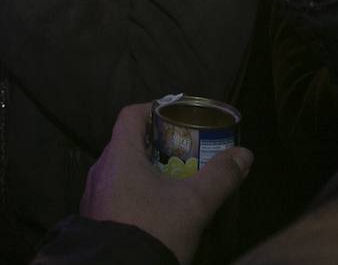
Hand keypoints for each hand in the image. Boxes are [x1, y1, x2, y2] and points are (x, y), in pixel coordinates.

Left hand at [80, 103, 251, 264]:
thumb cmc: (154, 229)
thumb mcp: (195, 203)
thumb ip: (220, 176)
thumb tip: (244, 154)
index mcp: (120, 155)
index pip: (131, 114)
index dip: (153, 108)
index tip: (176, 114)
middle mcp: (101, 170)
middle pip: (128, 142)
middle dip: (156, 142)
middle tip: (182, 149)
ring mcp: (94, 195)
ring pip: (121, 169)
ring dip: (145, 168)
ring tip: (172, 178)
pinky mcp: (94, 218)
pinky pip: (115, 192)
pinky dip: (134, 190)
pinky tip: (155, 206)